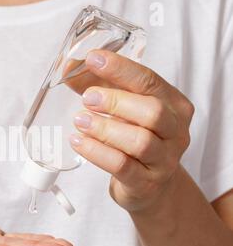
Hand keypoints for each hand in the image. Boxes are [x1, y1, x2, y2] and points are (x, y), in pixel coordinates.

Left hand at [70, 50, 194, 211]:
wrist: (149, 186)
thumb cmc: (135, 139)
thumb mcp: (121, 109)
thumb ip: (98, 85)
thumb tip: (69, 67)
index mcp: (174, 105)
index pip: (150, 81)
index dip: (121, 69)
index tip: (93, 59)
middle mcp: (175, 131)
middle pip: (152, 111)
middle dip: (116, 101)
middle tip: (88, 98)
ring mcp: (163, 160)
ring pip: (140, 141)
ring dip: (105, 128)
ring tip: (80, 121)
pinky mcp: (145, 182)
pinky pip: (122, 165)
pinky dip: (97, 152)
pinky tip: (79, 142)